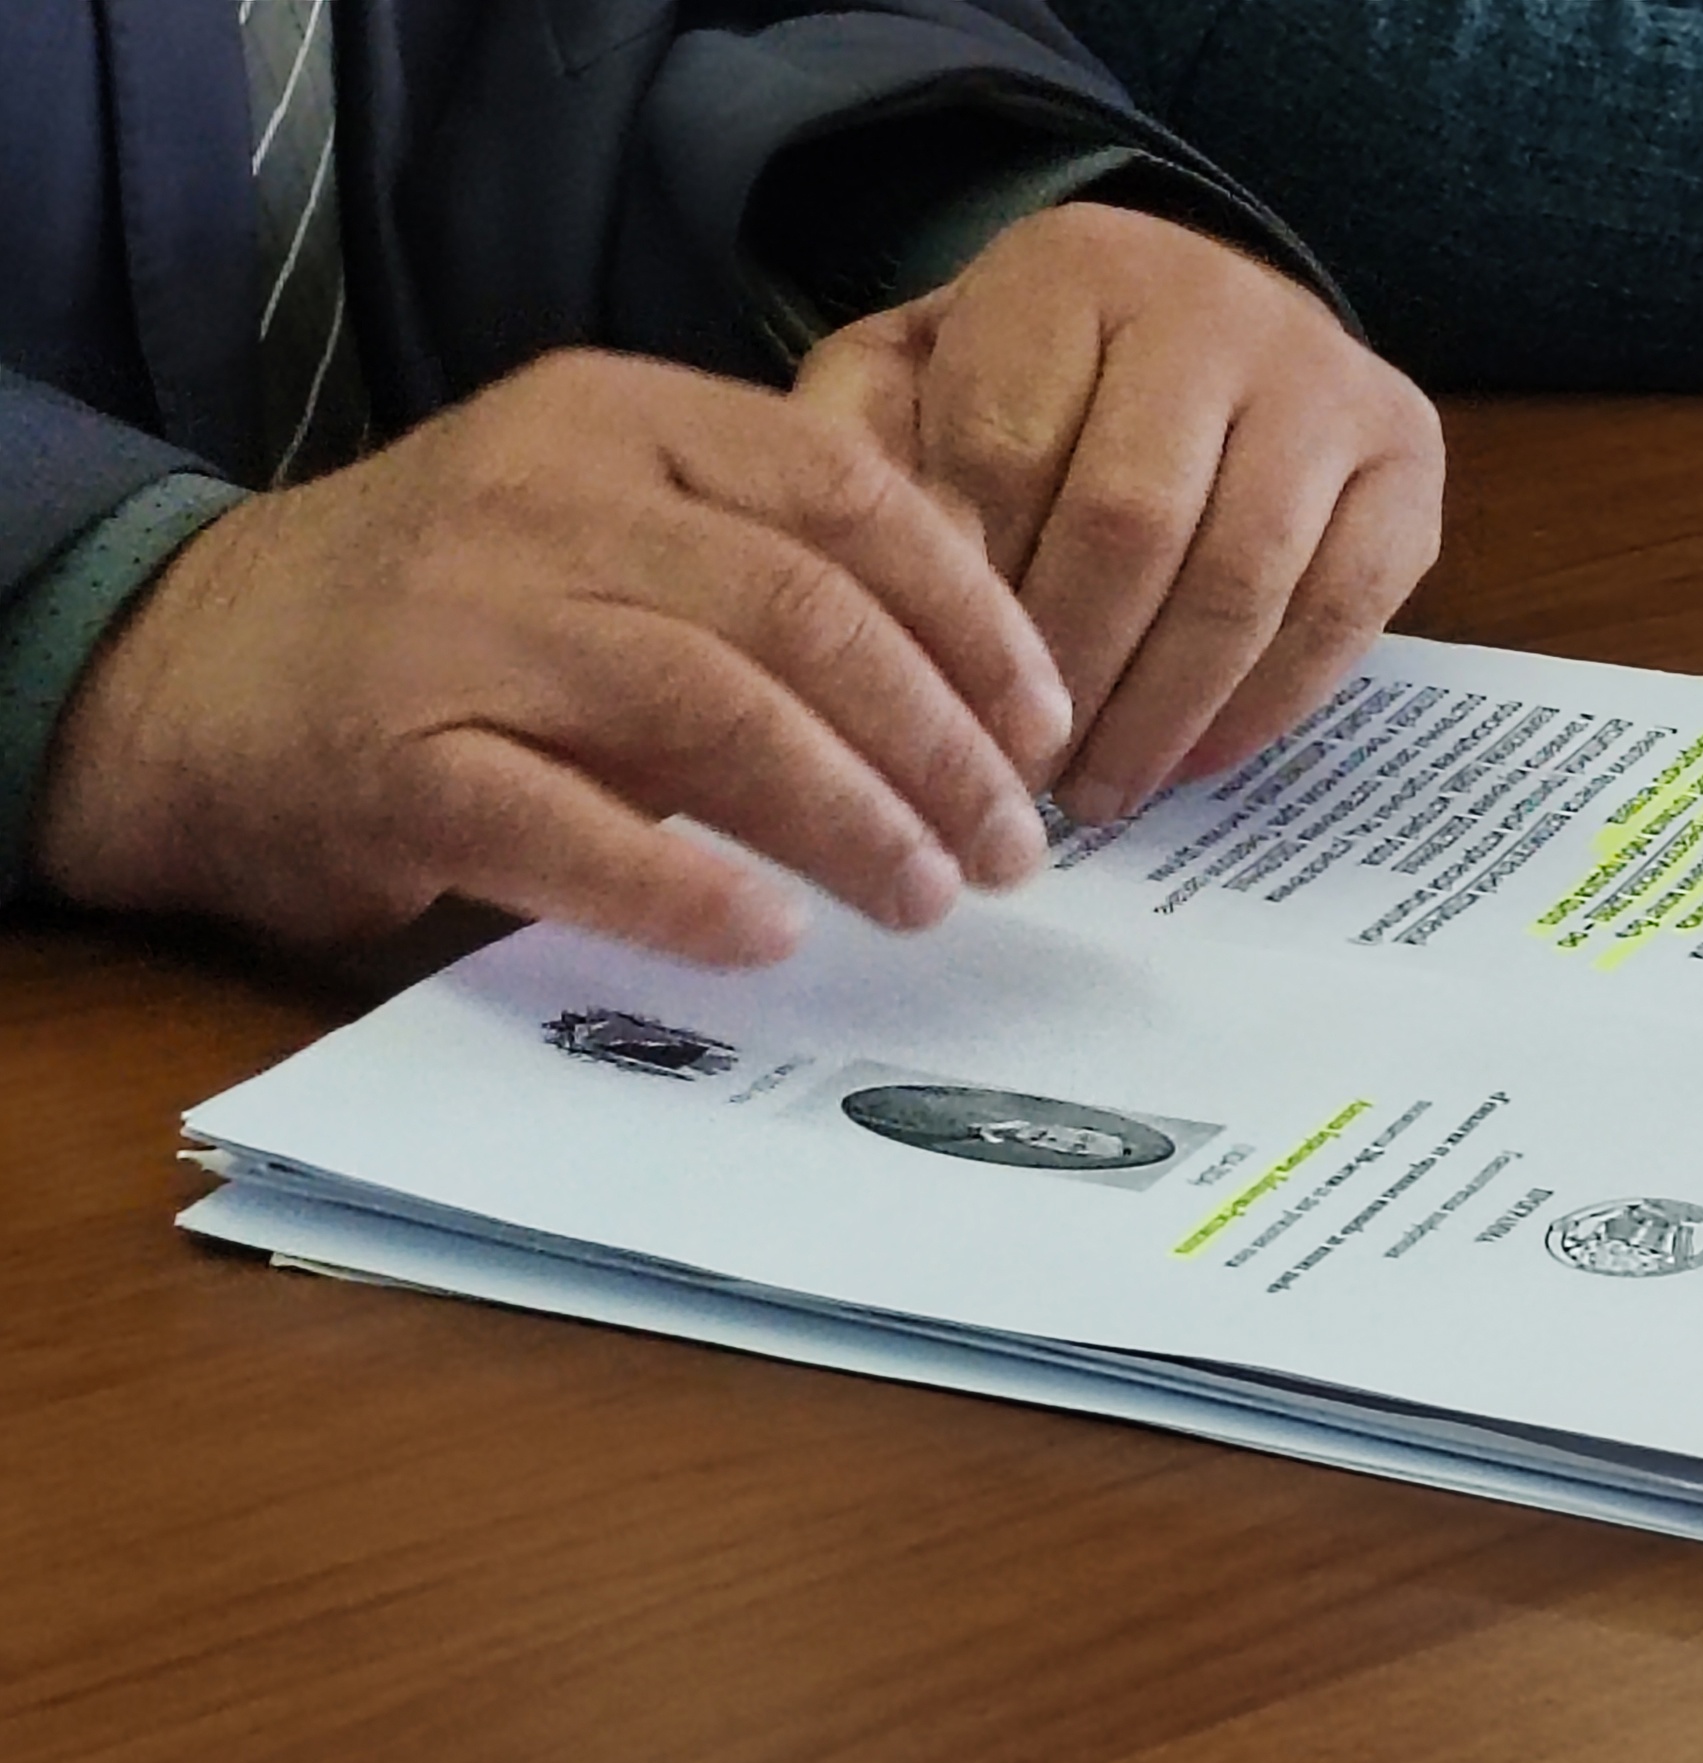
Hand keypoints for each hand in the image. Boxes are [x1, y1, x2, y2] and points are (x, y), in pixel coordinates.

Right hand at [33, 351, 1072, 963]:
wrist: (187, 673)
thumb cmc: (447, 616)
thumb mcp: (607, 532)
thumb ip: (766, 569)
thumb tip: (978, 685)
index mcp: (619, 419)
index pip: (842, 491)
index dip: (971, 613)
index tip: (1045, 720)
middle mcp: (541, 499)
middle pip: (797, 609)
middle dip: (934, 739)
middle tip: (1009, 844)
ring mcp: (460, 626)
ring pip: (709, 707)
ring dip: (847, 815)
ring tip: (926, 898)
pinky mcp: (393, 761)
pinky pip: (569, 826)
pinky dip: (684, 886)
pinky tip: (771, 934)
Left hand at [793, 202, 1443, 823]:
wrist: (1196, 331)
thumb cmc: (1032, 387)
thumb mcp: (915, 386)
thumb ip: (862, 459)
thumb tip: (863, 589)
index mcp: (1073, 269)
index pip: (1005, 453)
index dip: (969, 600)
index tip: (934, 700)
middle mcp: (1216, 303)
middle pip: (1130, 525)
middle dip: (1068, 676)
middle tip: (1016, 779)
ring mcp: (1327, 378)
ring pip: (1241, 580)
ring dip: (1160, 715)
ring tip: (1097, 793)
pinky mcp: (1407, 456)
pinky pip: (1340, 614)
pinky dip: (1261, 709)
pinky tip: (1190, 762)